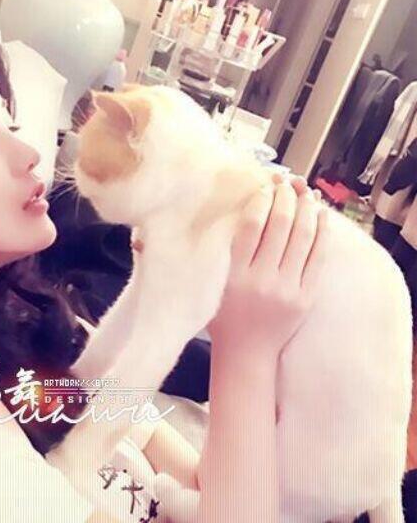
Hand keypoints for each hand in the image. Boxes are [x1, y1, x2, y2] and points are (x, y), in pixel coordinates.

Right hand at [207, 174, 328, 359]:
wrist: (246, 353)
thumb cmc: (224, 316)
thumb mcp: (213, 284)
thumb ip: (225, 253)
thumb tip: (245, 212)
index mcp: (236, 275)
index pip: (251, 226)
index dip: (260, 200)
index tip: (263, 186)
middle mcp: (263, 280)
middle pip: (279, 226)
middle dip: (285, 197)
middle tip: (285, 181)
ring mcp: (288, 289)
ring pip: (303, 237)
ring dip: (305, 208)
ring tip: (304, 191)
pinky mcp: (306, 297)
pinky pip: (319, 257)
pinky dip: (322, 232)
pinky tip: (322, 214)